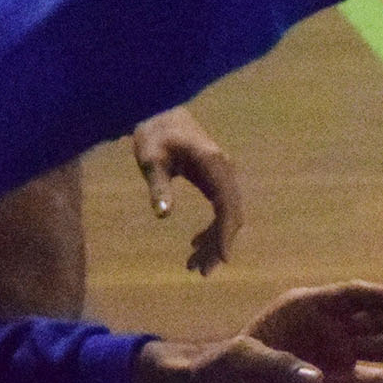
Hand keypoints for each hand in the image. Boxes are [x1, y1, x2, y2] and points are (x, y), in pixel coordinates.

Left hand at [130, 106, 242, 273]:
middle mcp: (223, 169)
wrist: (160, 110)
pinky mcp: (214, 177)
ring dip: (215, 239)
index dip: (226, 233)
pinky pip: (220, 207)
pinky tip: (194, 243)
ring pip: (227, 213)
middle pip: (231, 213)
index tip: (222, 259)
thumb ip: (158, 185)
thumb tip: (163, 213)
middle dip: (219, 244)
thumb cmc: (154, 133)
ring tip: (194, 265)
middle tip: (200, 272)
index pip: (227, 204)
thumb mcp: (151, 159)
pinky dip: (212, 227)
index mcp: (212, 164)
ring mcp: (221, 173)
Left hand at [132, 283, 382, 382]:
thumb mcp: (241, 360)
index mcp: (306, 307)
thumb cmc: (222, 368)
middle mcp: (327, 327)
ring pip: (381, 351)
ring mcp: (334, 355)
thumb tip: (317, 379)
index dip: (380, 297)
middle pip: (374, 319)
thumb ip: (278, 365)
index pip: (350, 295)